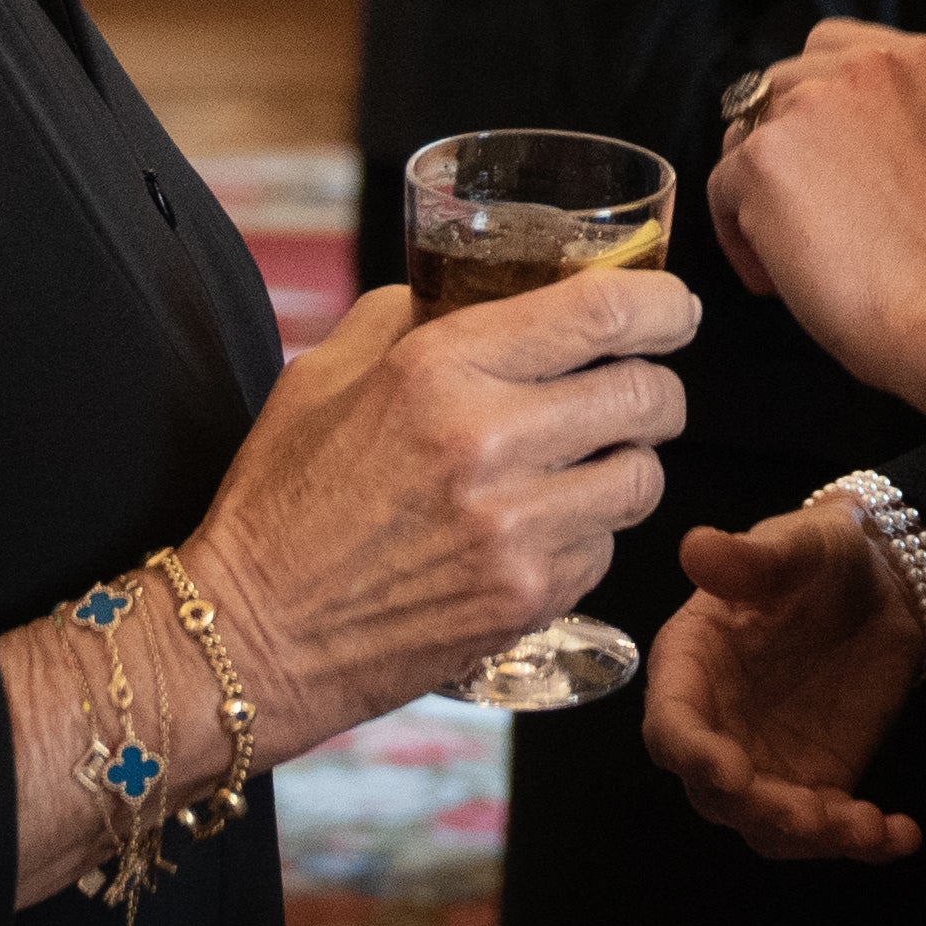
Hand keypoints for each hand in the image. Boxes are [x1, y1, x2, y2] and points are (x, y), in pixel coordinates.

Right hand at [177, 269, 693, 759]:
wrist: (252, 635)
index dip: (662, 303)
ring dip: (629, 462)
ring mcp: (515, 528)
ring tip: (588, 464)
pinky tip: (540, 529)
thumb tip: (487, 291)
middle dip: (658, 386)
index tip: (674, 307)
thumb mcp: (326, 375)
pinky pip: (605, 548)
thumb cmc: (282, 501)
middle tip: (643, 389)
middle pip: (646, 393)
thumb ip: (411, 317)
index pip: (600, 311)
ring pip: (642, 477)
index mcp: (439, 367)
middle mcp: (488, 441)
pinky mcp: (528, 598)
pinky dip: (589, 534)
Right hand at [643, 507, 925, 862]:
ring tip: (864, 828)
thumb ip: (751, 557)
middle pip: (715, 793)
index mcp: (692, 666)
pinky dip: (861, 842)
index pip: (671, 723)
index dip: (692, 753)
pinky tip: (901, 834)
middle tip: (808, 816)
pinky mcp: (817, 783)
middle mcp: (719, 726)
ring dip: (810, 838)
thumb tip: (696, 548)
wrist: (882, 583)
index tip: (731, 772)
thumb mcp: (796, 544)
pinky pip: (828, 828)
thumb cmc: (821, 554)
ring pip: (769, 826)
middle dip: (757, 811)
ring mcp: (766, 763)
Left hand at [711, 19, 925, 410]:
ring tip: (787, 250)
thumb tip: (857, 141)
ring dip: (759, 189)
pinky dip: (738, 234)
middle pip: (779, 89)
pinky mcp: (764, 157)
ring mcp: (807, 106)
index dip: (812, 103)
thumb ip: (902, 119)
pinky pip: (723, 188)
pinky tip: (773, 275)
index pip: (827, 48)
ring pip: (747, 136)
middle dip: (784, 147)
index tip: (818, 152)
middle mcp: (860, 66)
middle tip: (802, 209)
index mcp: (913, 59)